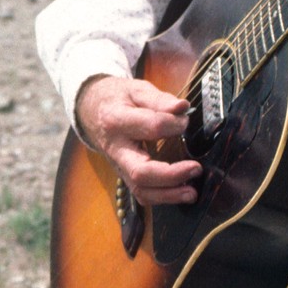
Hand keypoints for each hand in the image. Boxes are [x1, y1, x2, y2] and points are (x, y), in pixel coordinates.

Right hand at [76, 75, 201, 205]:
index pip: (150, 126)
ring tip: (192, 192)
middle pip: (141, 171)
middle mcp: (117, 149)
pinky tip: (179, 193)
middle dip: (171, 174)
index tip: (186, 120)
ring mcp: (119, 166)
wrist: (92, 112)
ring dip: (168, 194)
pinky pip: (141, 194)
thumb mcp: (136, 90)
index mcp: (117, 121)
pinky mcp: (125, 176)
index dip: (174, 124)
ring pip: (141, 190)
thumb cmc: (118, 100)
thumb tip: (182, 108)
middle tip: (196, 168)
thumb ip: (159, 100)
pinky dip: (162, 197)